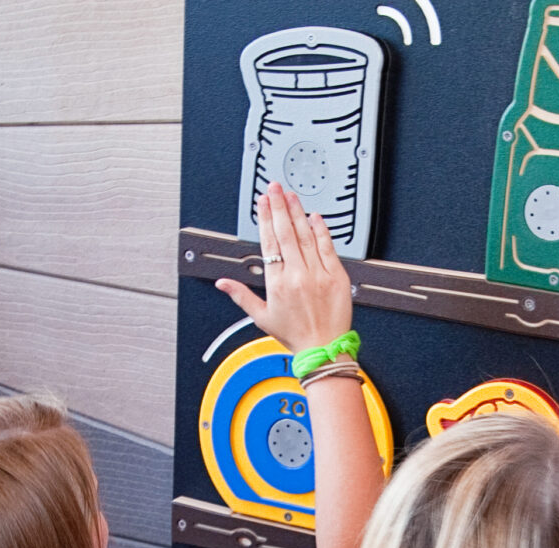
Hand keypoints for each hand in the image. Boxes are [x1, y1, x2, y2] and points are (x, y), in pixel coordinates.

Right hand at [217, 184, 353, 353]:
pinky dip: (321, 230)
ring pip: (305, 236)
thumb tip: (223, 283)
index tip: (263, 202)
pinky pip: (327, 247)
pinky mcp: (336, 276)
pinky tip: (315, 217)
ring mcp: (317, 274)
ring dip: (297, 212)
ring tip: (291, 195)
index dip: (265, 218)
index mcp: (277, 283)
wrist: (323, 349)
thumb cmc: (296, 335)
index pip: (269, 242)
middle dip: (279, 206)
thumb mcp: (261, 317)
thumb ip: (241, 295)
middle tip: (275, 188)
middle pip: (286, 232)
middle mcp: (297, 276)